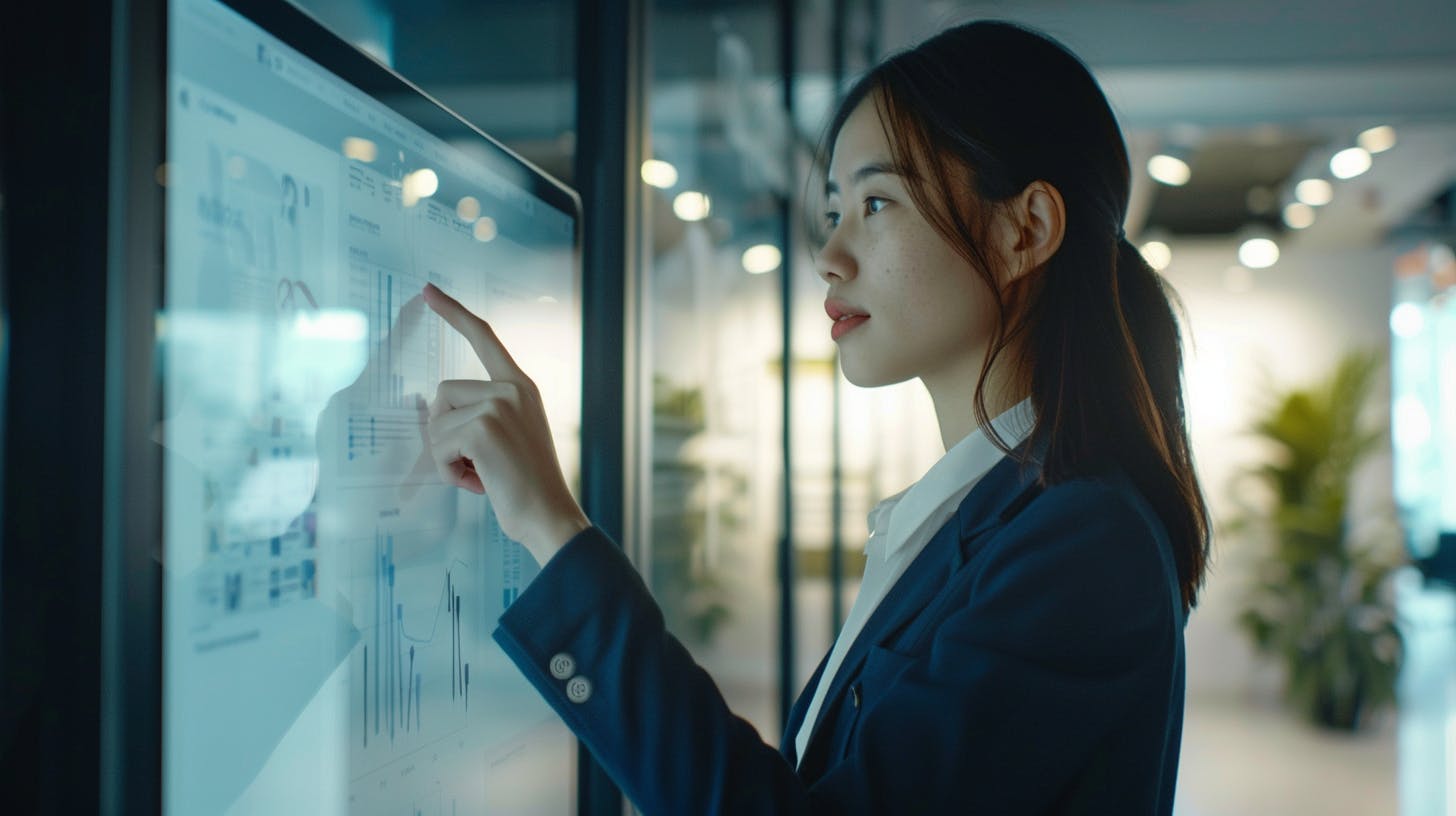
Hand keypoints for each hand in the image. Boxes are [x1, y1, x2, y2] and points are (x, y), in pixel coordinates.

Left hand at [421, 282, 589, 563]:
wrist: (549, 516)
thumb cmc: (525, 486)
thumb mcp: (507, 438)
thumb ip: (479, 414)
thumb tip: (430, 411)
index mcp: (521, 386)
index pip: (484, 338)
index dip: (454, 313)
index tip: (428, 291)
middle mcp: (512, 388)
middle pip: (442, 394)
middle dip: (445, 433)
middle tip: (477, 465)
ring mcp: (498, 405)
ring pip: (436, 421)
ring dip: (446, 456)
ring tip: (480, 474)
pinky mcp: (483, 427)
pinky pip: (438, 445)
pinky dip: (448, 471)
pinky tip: (477, 482)